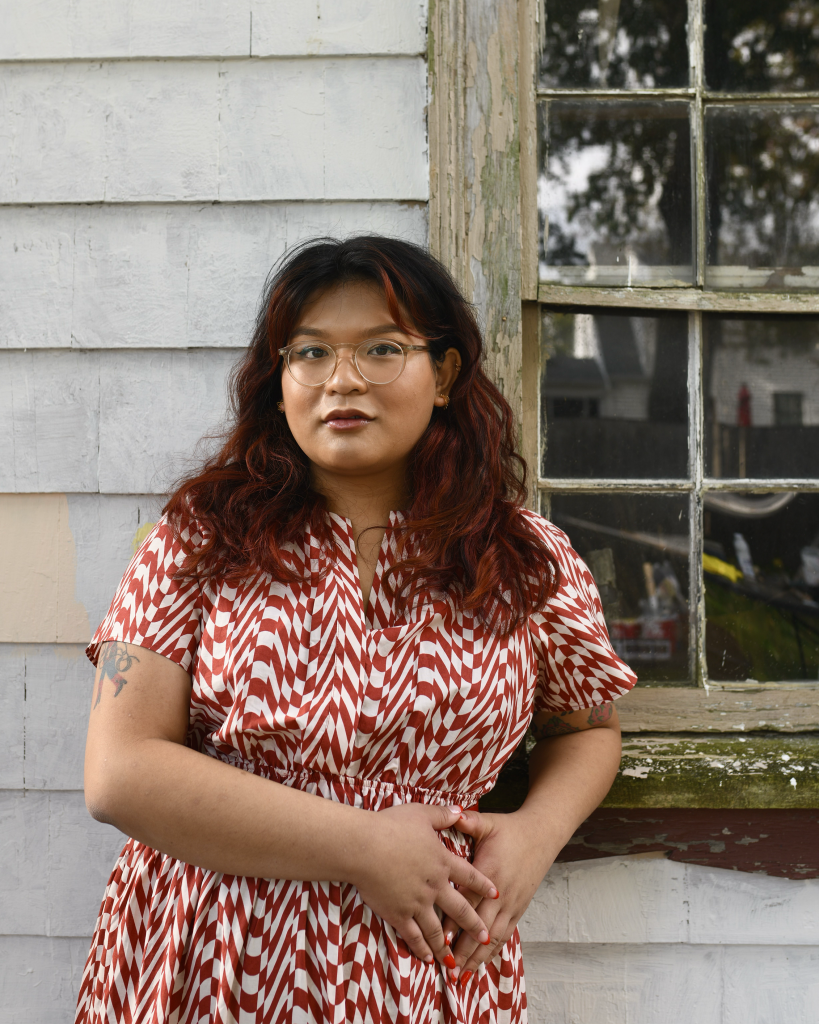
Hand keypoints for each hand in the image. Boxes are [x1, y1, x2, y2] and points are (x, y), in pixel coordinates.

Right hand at [351, 803, 499, 967]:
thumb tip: (460, 811)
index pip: (469, 876)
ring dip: (448, 945)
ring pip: (437, 929)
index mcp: (442, 862)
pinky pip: (413, 935)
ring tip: (456, 958)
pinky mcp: (397, 914)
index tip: (495, 894)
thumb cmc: (391, 826)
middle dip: (474, 925)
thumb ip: (442, 815)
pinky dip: (421, 948)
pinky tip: (426, 957)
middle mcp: (434, 886)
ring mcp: (416, 903)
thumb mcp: (421, 813)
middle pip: (459, 909)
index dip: (483, 885)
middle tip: (485, 937)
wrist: (365, 847)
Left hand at [441, 809, 557, 985]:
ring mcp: (512, 903)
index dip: (455, 921)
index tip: (440, 938)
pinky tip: (481, 964)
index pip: (469, 901)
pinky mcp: (519, 908)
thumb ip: (469, 821)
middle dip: (464, 949)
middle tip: (447, 969)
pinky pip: (505, 934)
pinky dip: (492, 951)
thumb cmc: (510, 829)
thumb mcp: (489, 823)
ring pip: (493, 936)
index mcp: (490, 872)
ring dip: (477, 956)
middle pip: (480, 927)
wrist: (541, 835)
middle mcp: (501, 893)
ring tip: (461, 975)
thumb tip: (452, 814)